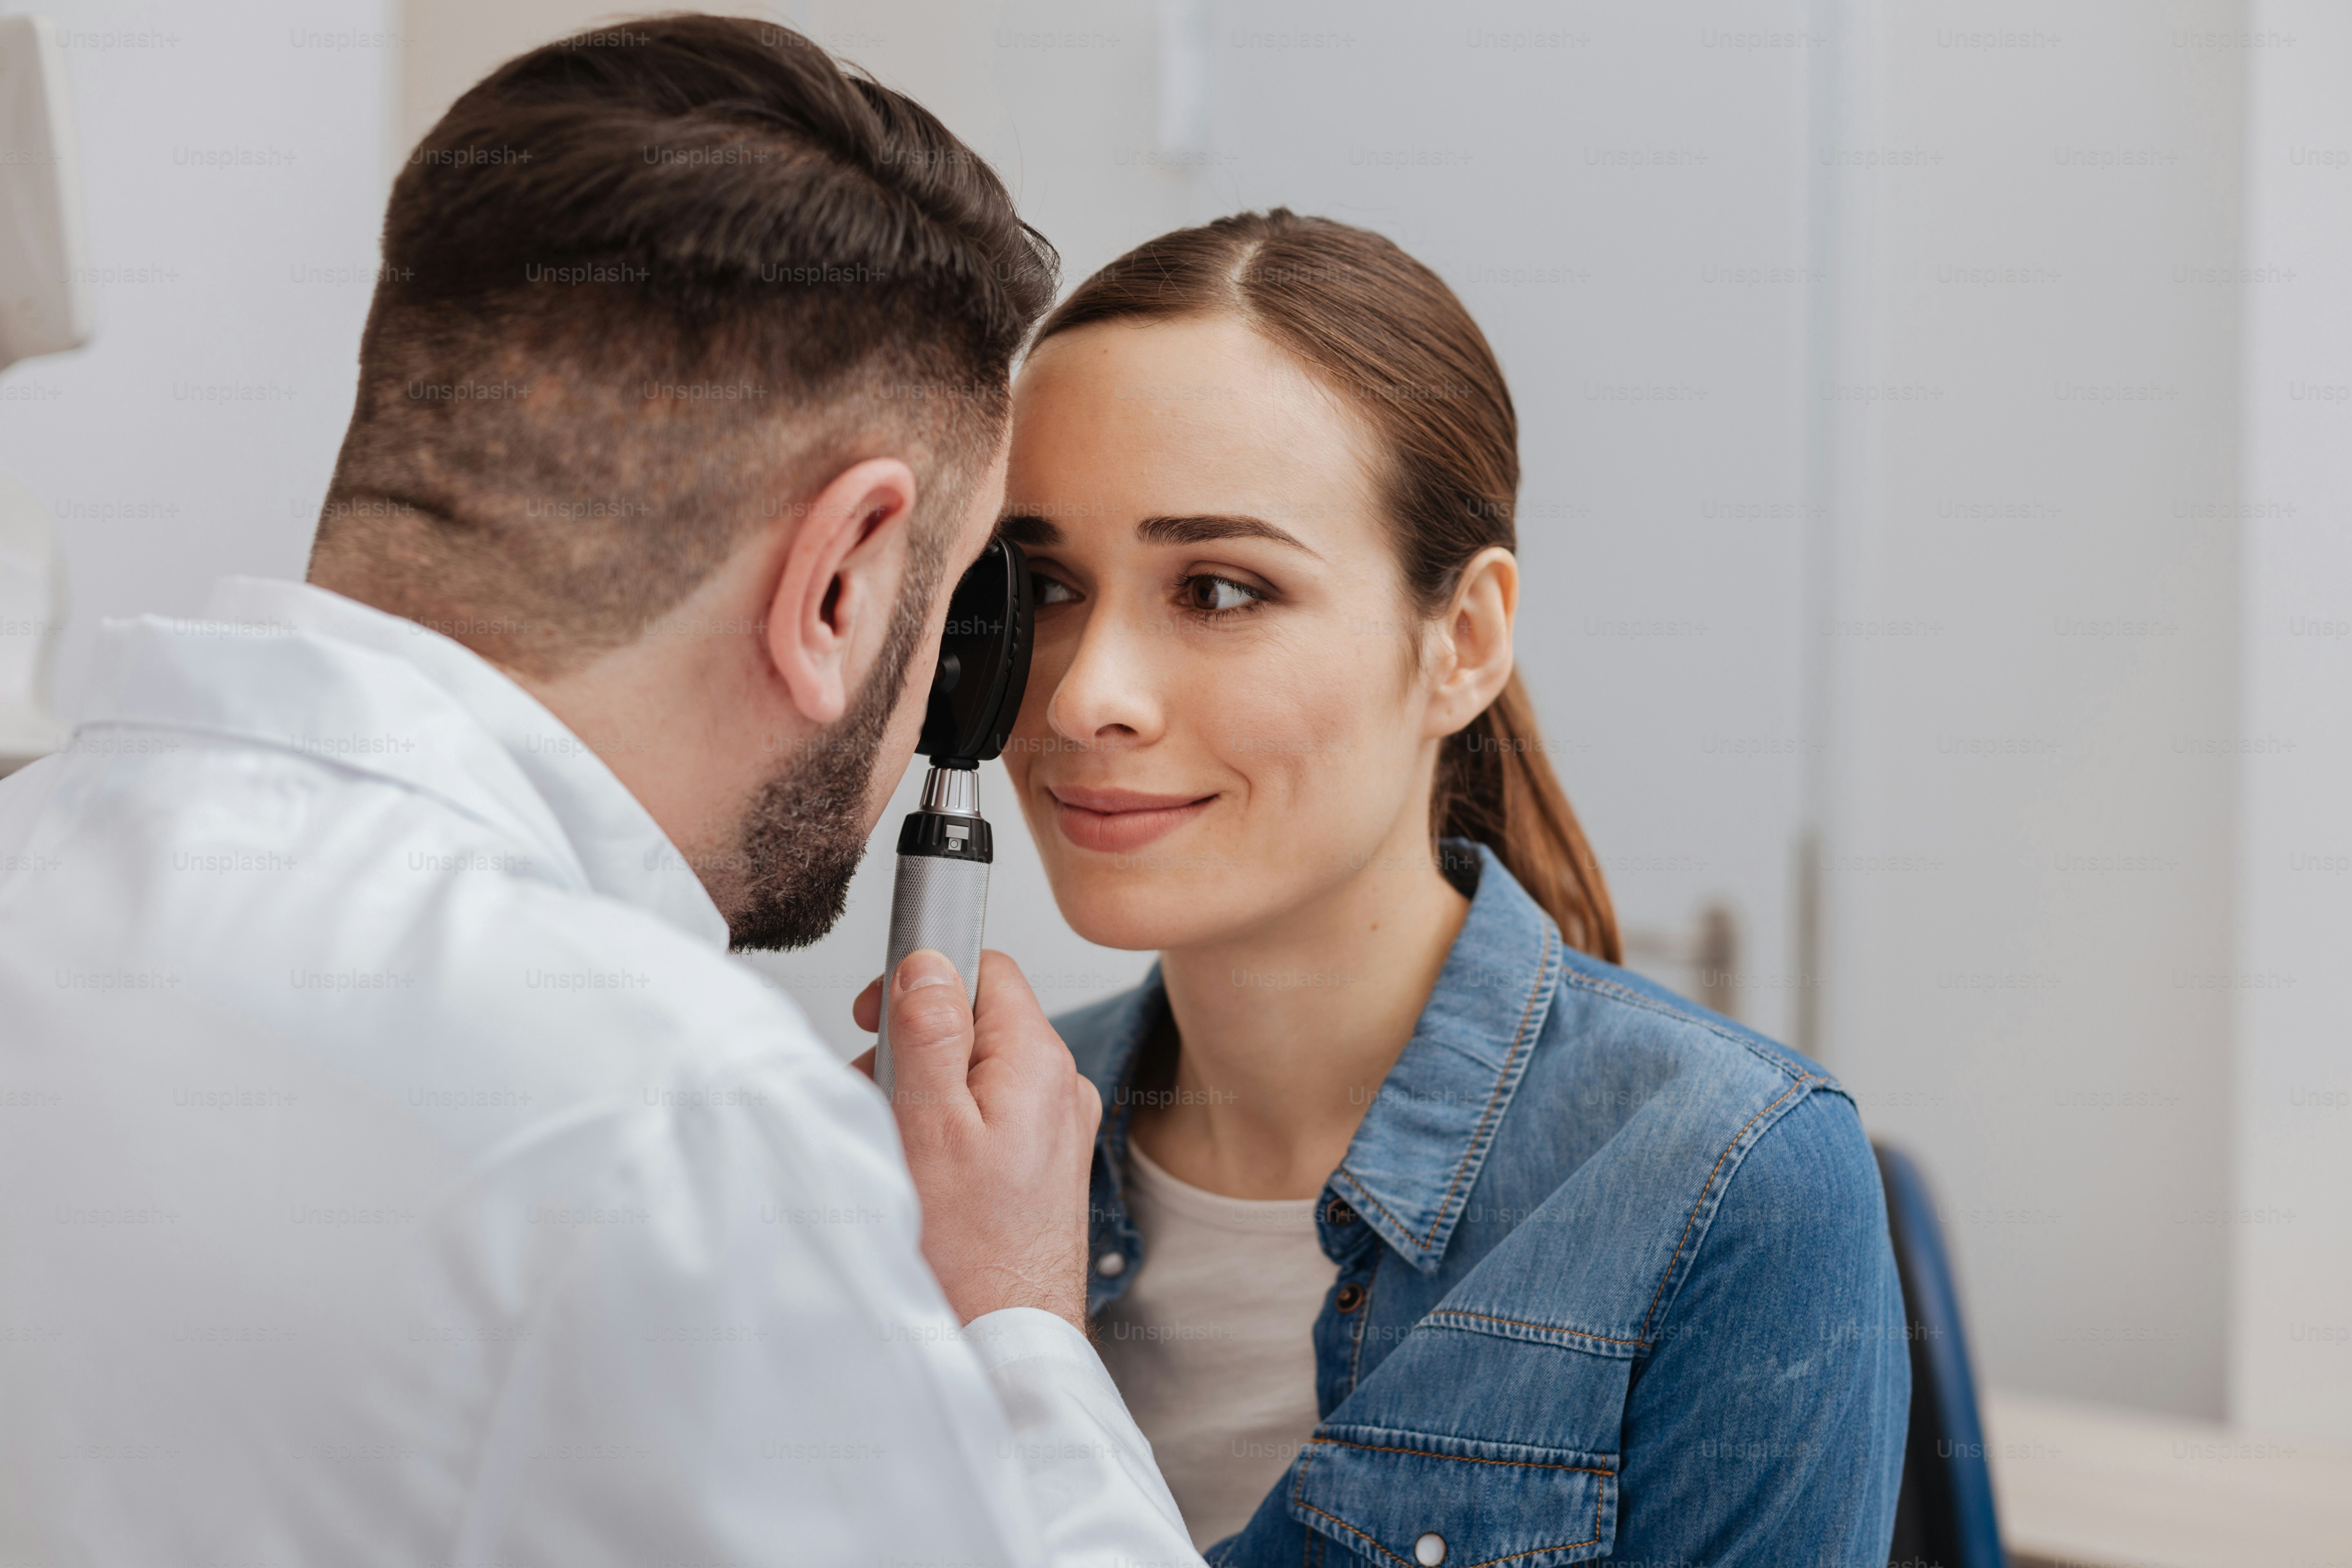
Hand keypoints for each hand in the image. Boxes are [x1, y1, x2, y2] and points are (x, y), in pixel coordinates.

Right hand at [852, 949, 1100, 1330]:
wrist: (1004, 1339)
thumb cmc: (966, 1251)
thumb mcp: (928, 1123)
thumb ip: (929, 1031)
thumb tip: (929, 961)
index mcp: (1038, 1062)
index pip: (986, 969)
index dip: (924, 979)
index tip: (877, 1017)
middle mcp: (1061, 1087)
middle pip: (976, 1021)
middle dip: (916, 1047)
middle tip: (881, 1098)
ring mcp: (1056, 1128)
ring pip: (976, 1072)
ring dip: (926, 1093)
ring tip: (901, 1148)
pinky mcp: (1045, 1164)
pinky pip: (988, 1118)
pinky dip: (948, 1130)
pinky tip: (927, 1172)